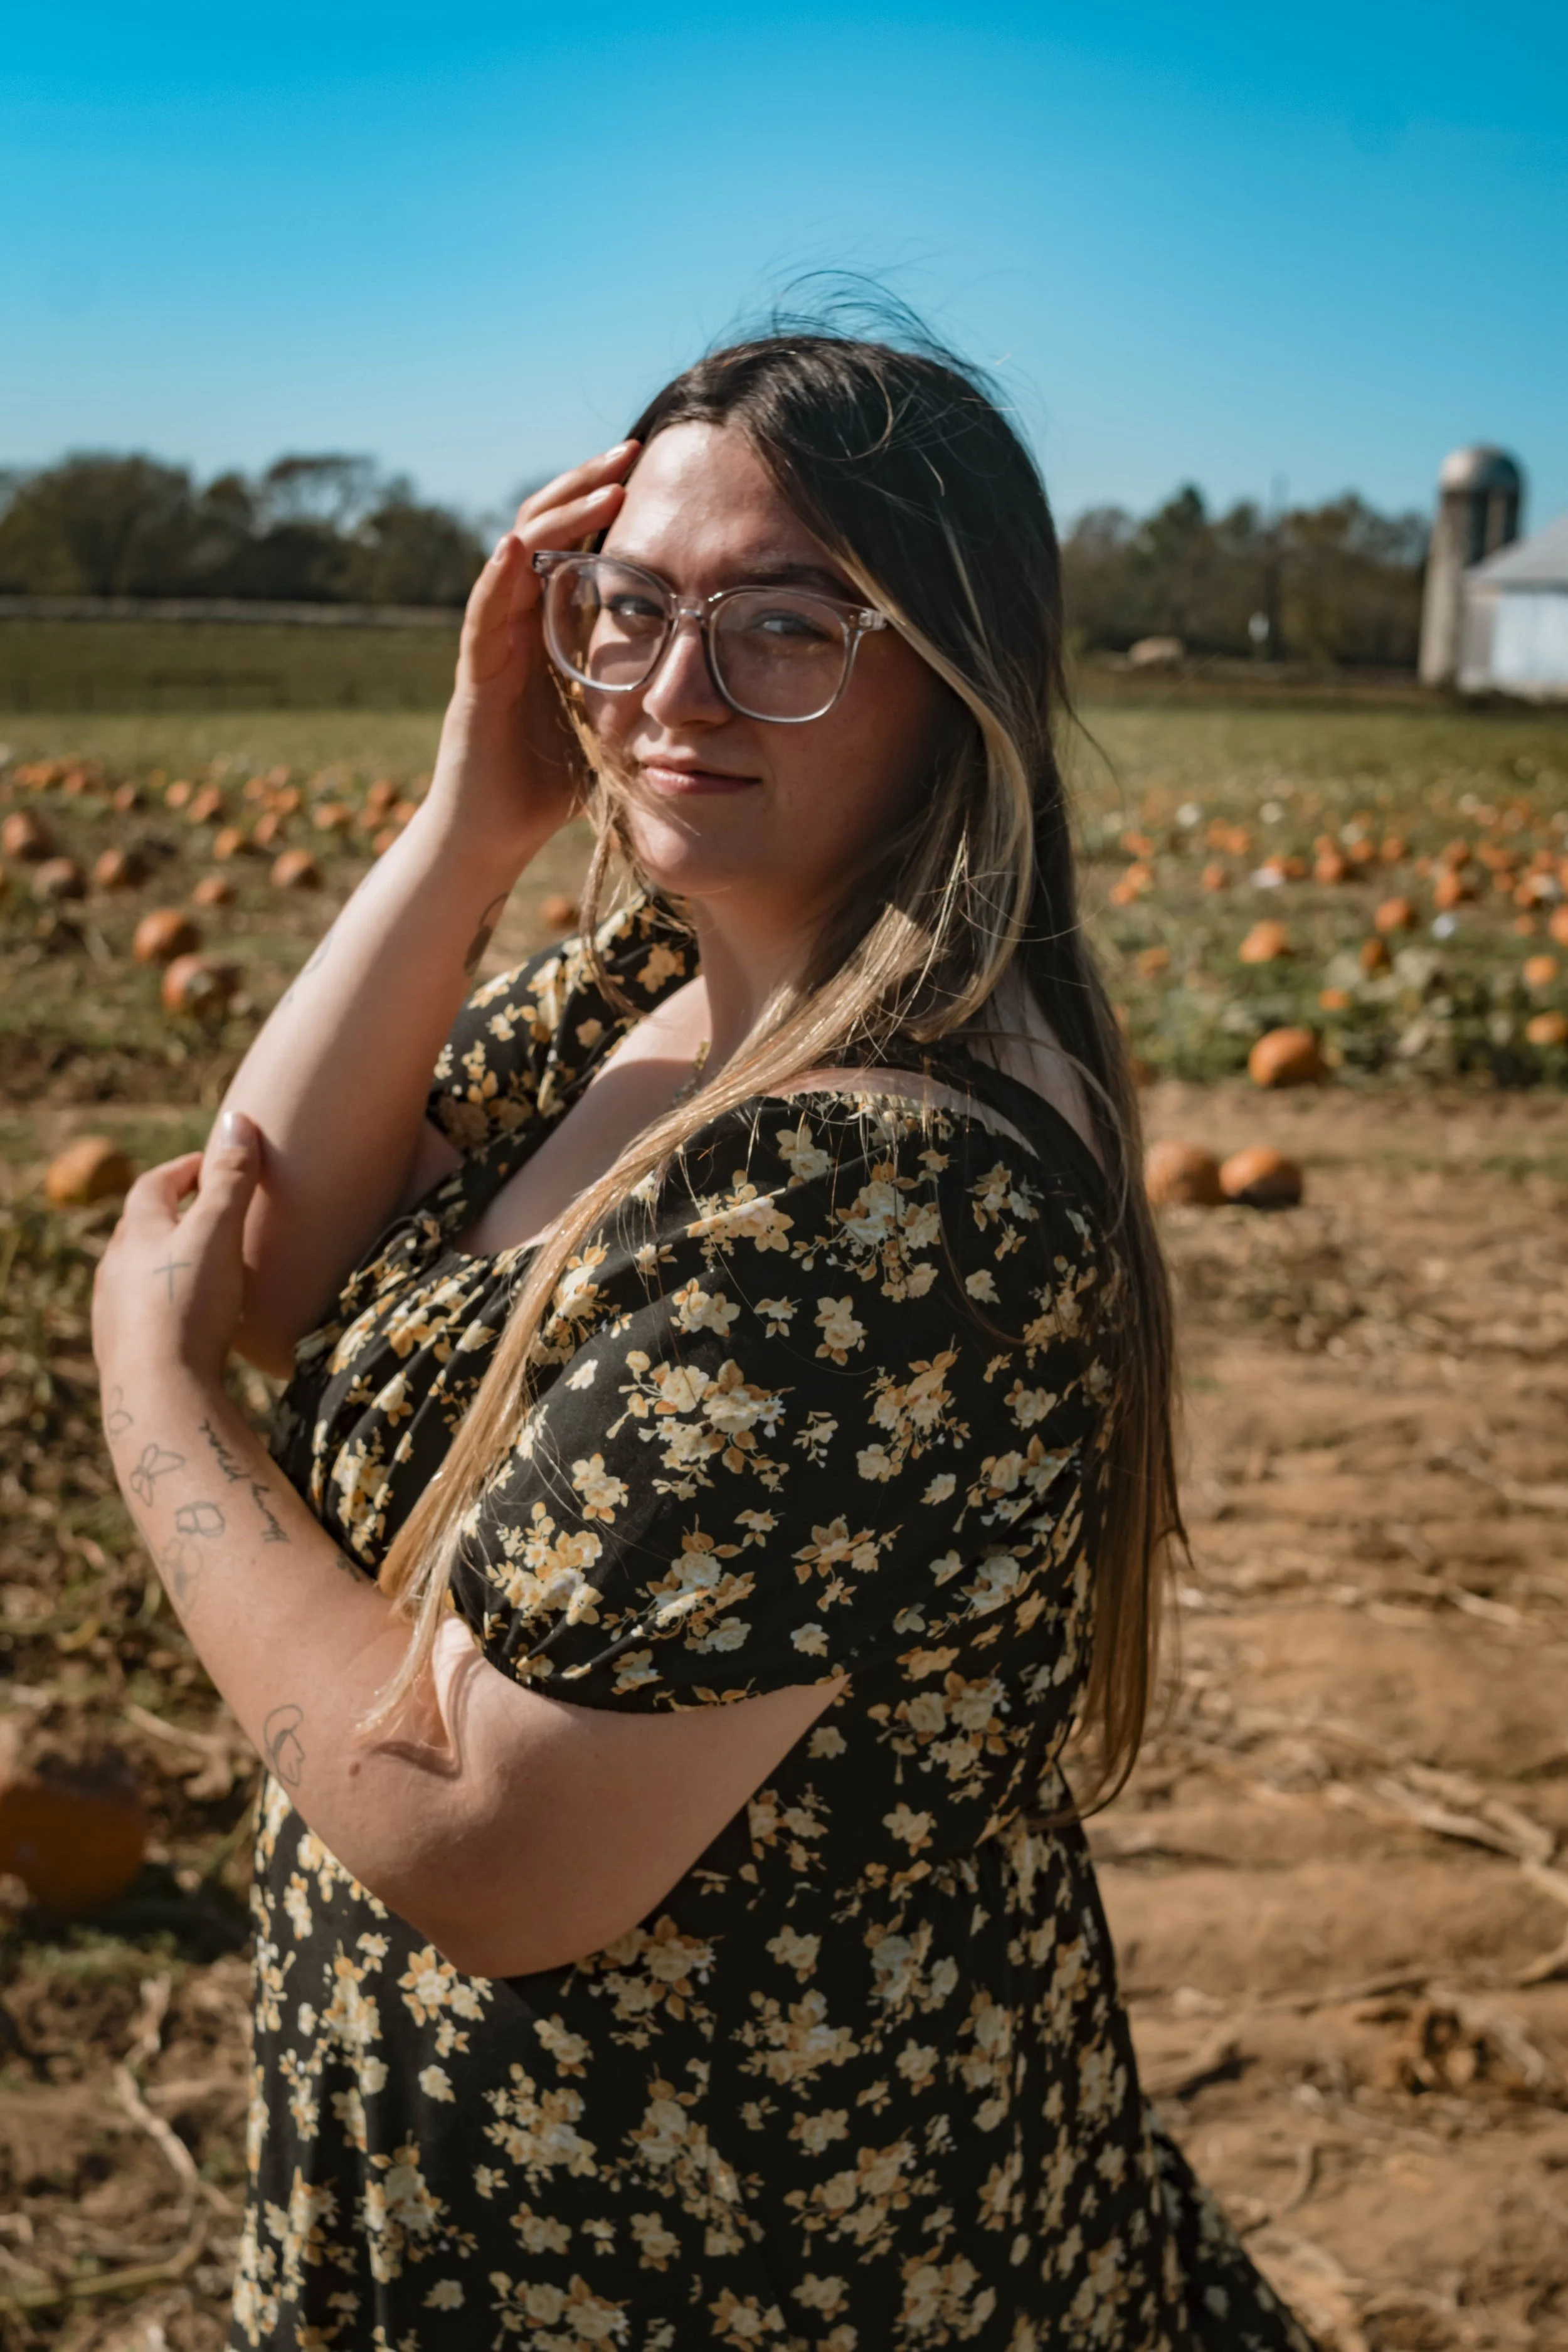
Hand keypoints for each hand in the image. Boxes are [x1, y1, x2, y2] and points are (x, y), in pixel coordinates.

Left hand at [92, 1112, 262, 1395]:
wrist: (158, 1394)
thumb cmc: (189, 1307)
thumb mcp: (218, 1234)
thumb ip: (231, 1180)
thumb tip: (236, 1119)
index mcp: (138, 1234)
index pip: (154, 1185)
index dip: (185, 1169)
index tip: (215, 1164)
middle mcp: (116, 1269)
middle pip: (139, 1227)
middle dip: (171, 1212)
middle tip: (207, 1210)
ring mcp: (114, 1312)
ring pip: (135, 1273)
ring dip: (163, 1260)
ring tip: (198, 1265)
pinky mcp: (122, 1351)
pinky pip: (140, 1313)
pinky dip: (162, 1302)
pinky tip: (185, 1319)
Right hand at [427, 440, 639, 858]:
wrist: (491, 837)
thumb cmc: (546, 787)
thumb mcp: (609, 723)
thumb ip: (635, 686)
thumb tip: (700, 671)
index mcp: (548, 627)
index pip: (573, 544)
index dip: (603, 504)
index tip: (650, 471)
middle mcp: (516, 622)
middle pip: (544, 531)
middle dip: (585, 487)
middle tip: (630, 450)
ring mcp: (491, 644)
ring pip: (515, 556)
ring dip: (555, 515)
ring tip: (597, 482)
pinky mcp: (475, 675)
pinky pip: (483, 613)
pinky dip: (499, 576)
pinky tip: (519, 545)